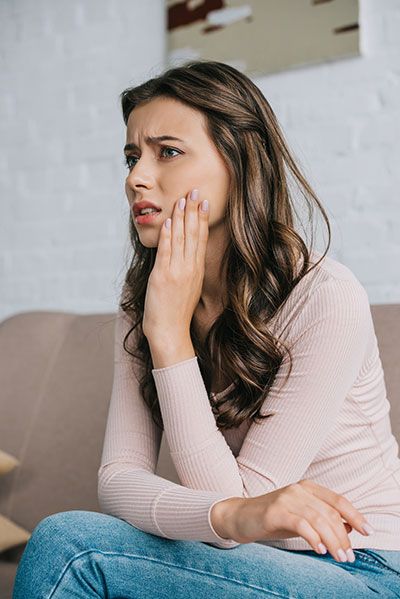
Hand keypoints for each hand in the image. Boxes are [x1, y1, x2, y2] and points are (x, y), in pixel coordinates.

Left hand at [142, 189, 208, 342]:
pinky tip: (168, 222)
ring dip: (180, 217)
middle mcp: (190, 268)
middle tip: (195, 190)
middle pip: (193, 234)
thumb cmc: (176, 314)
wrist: (170, 332)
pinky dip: (167, 236)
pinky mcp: (163, 276)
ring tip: (181, 199)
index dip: (202, 218)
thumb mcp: (187, 288)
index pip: (201, 238)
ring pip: (180, 239)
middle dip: (193, 211)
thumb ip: (186, 270)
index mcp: (197, 270)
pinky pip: (166, 252)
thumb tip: (180, 255)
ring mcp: (177, 271)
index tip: (203, 201)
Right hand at [212, 479, 373, 562]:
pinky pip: (300, 523)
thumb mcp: (302, 518)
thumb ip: (323, 520)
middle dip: (343, 536)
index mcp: (308, 487)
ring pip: (318, 519)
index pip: (338, 500)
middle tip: (349, 555)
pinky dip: (313, 537)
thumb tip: (349, 528)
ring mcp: (286, 498)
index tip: (368, 531)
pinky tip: (319, 549)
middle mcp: (299, 489)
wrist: (240, 516)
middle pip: (330, 513)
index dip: (356, 515)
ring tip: (339, 556)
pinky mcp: (275, 510)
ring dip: (332, 540)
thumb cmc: (273, 519)